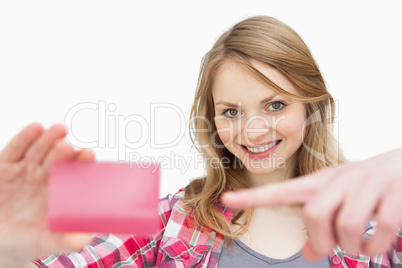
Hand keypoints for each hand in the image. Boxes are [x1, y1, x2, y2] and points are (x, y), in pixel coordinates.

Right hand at [0, 123, 93, 267]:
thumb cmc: (23, 242)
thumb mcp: (41, 243)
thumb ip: (62, 240)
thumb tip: (85, 240)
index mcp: (60, 192)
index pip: (74, 174)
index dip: (81, 163)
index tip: (88, 155)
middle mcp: (46, 178)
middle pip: (57, 158)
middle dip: (64, 150)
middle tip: (69, 144)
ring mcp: (26, 170)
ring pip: (39, 150)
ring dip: (49, 139)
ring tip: (58, 130)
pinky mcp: (6, 166)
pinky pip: (15, 150)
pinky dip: (24, 138)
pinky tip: (35, 128)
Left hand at [222, 148, 401, 258]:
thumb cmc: (366, 187)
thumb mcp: (339, 202)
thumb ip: (322, 225)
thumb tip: (306, 254)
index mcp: (321, 182)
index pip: (281, 190)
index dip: (254, 197)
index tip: (225, 199)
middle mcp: (340, 180)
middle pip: (314, 215)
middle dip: (322, 241)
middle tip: (334, 246)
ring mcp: (367, 185)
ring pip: (346, 226)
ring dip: (352, 246)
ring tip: (360, 245)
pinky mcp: (394, 195)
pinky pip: (380, 231)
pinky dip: (377, 247)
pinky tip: (377, 244)